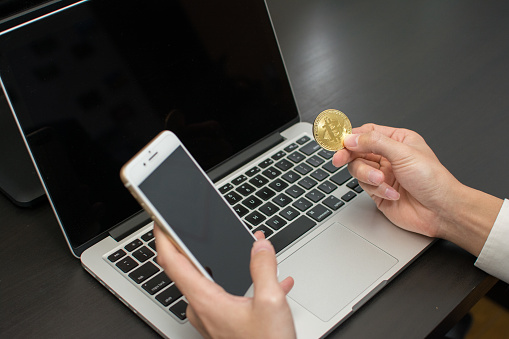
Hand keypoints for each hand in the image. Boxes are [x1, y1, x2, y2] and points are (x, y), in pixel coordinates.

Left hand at [155, 227, 295, 338]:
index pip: (172, 261)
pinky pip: (227, 297)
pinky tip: (269, 282)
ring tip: (250, 252)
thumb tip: (260, 245)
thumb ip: (263, 268)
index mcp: (205, 300)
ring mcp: (210, 319)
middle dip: (198, 245)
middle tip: (206, 228)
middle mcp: (201, 309)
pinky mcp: (222, 325)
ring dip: (226, 264)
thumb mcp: (271, 303)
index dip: (163, 237)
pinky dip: (243, 285)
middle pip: (188, 269)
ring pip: (211, 282)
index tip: (159, 220)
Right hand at [332, 123, 501, 254]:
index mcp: (397, 140)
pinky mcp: (379, 192)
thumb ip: (374, 143)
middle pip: (357, 151)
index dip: (351, 136)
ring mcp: (383, 174)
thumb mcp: (403, 153)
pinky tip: (393, 193)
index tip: (338, 141)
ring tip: (382, 182)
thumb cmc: (433, 180)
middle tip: (339, 159)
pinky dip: (378, 190)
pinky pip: (366, 187)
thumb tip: (351, 138)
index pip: (367, 133)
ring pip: (359, 169)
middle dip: (349, 156)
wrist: (441, 211)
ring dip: (368, 176)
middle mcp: (388, 156)